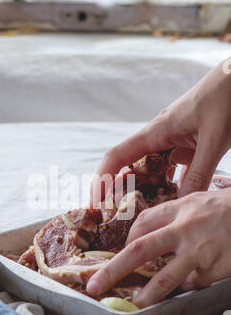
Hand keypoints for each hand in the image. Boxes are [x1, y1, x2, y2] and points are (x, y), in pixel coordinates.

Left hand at [86, 188, 230, 306]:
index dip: (126, 241)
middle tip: (94, 287)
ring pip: (166, 279)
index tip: (120, 254)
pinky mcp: (217, 270)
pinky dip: (186, 288)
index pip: (140, 226)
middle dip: (114, 270)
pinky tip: (188, 285)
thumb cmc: (223, 209)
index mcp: (178, 208)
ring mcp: (202, 252)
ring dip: (147, 295)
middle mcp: (185, 229)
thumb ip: (170, 215)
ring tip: (134, 305)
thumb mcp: (196, 201)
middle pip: (140, 250)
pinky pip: (194, 285)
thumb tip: (140, 235)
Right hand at [90, 60, 230, 206]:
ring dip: (147, 189)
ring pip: (152, 170)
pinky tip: (176, 200)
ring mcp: (173, 141)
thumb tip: (180, 203)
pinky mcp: (188, 144)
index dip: (102, 179)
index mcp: (156, 131)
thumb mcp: (214, 139)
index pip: (117, 156)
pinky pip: (174, 169)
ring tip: (144, 213)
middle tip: (118, 216)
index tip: (96, 202)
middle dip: (121, 190)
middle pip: (131, 166)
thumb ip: (199, 172)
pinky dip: (172, 185)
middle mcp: (159, 137)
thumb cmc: (226, 98)